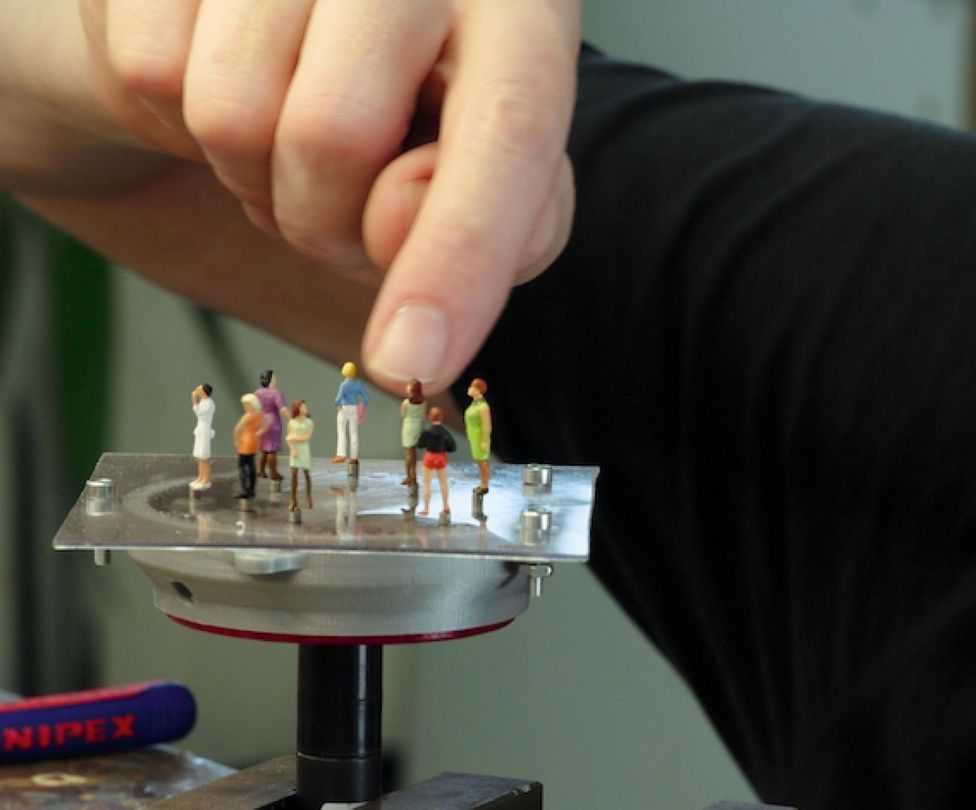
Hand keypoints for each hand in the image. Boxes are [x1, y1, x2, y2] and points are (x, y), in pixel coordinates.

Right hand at [83, 0, 581, 390]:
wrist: (277, 17)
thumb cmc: (410, 106)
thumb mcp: (496, 175)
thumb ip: (507, 230)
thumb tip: (406, 245)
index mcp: (522, 4)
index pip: (507, 132)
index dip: (458, 257)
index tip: (413, 362)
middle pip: (334, 134)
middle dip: (323, 218)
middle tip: (339, 197)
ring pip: (231, 116)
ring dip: (250, 177)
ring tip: (286, 136)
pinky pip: (151, 75)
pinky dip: (179, 122)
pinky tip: (228, 80)